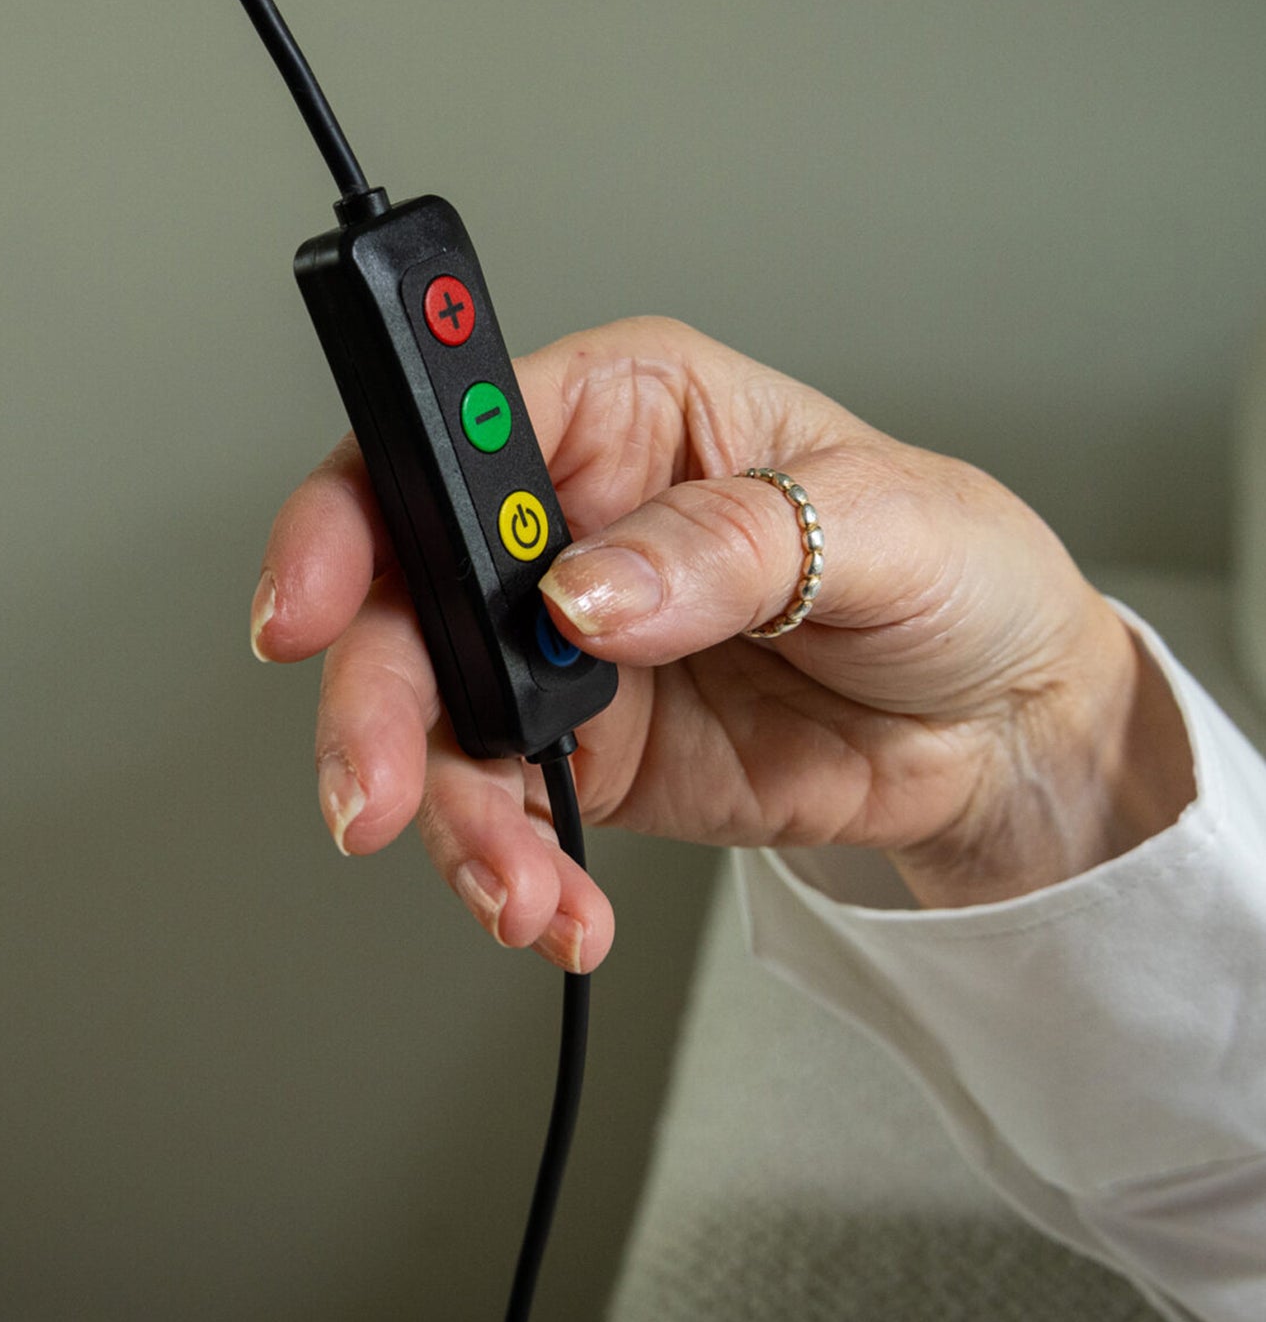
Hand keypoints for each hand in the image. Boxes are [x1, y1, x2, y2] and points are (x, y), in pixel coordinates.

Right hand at [251, 318, 1192, 971]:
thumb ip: (724, 545)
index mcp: (619, 412)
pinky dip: (511, 871)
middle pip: (402, 590)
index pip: (445, 435)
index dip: (355, 507)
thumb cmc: (954, 569)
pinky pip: (501, 810)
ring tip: (515, 887)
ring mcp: (557, 646)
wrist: (1005, 728)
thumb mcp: (879, 521)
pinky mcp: (579, 752)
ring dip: (441, 814)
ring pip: (429, 719)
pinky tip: (557, 908)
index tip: (316, 595)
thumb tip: (584, 590)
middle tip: (374, 786)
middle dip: (370, 697)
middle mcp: (561, 524)